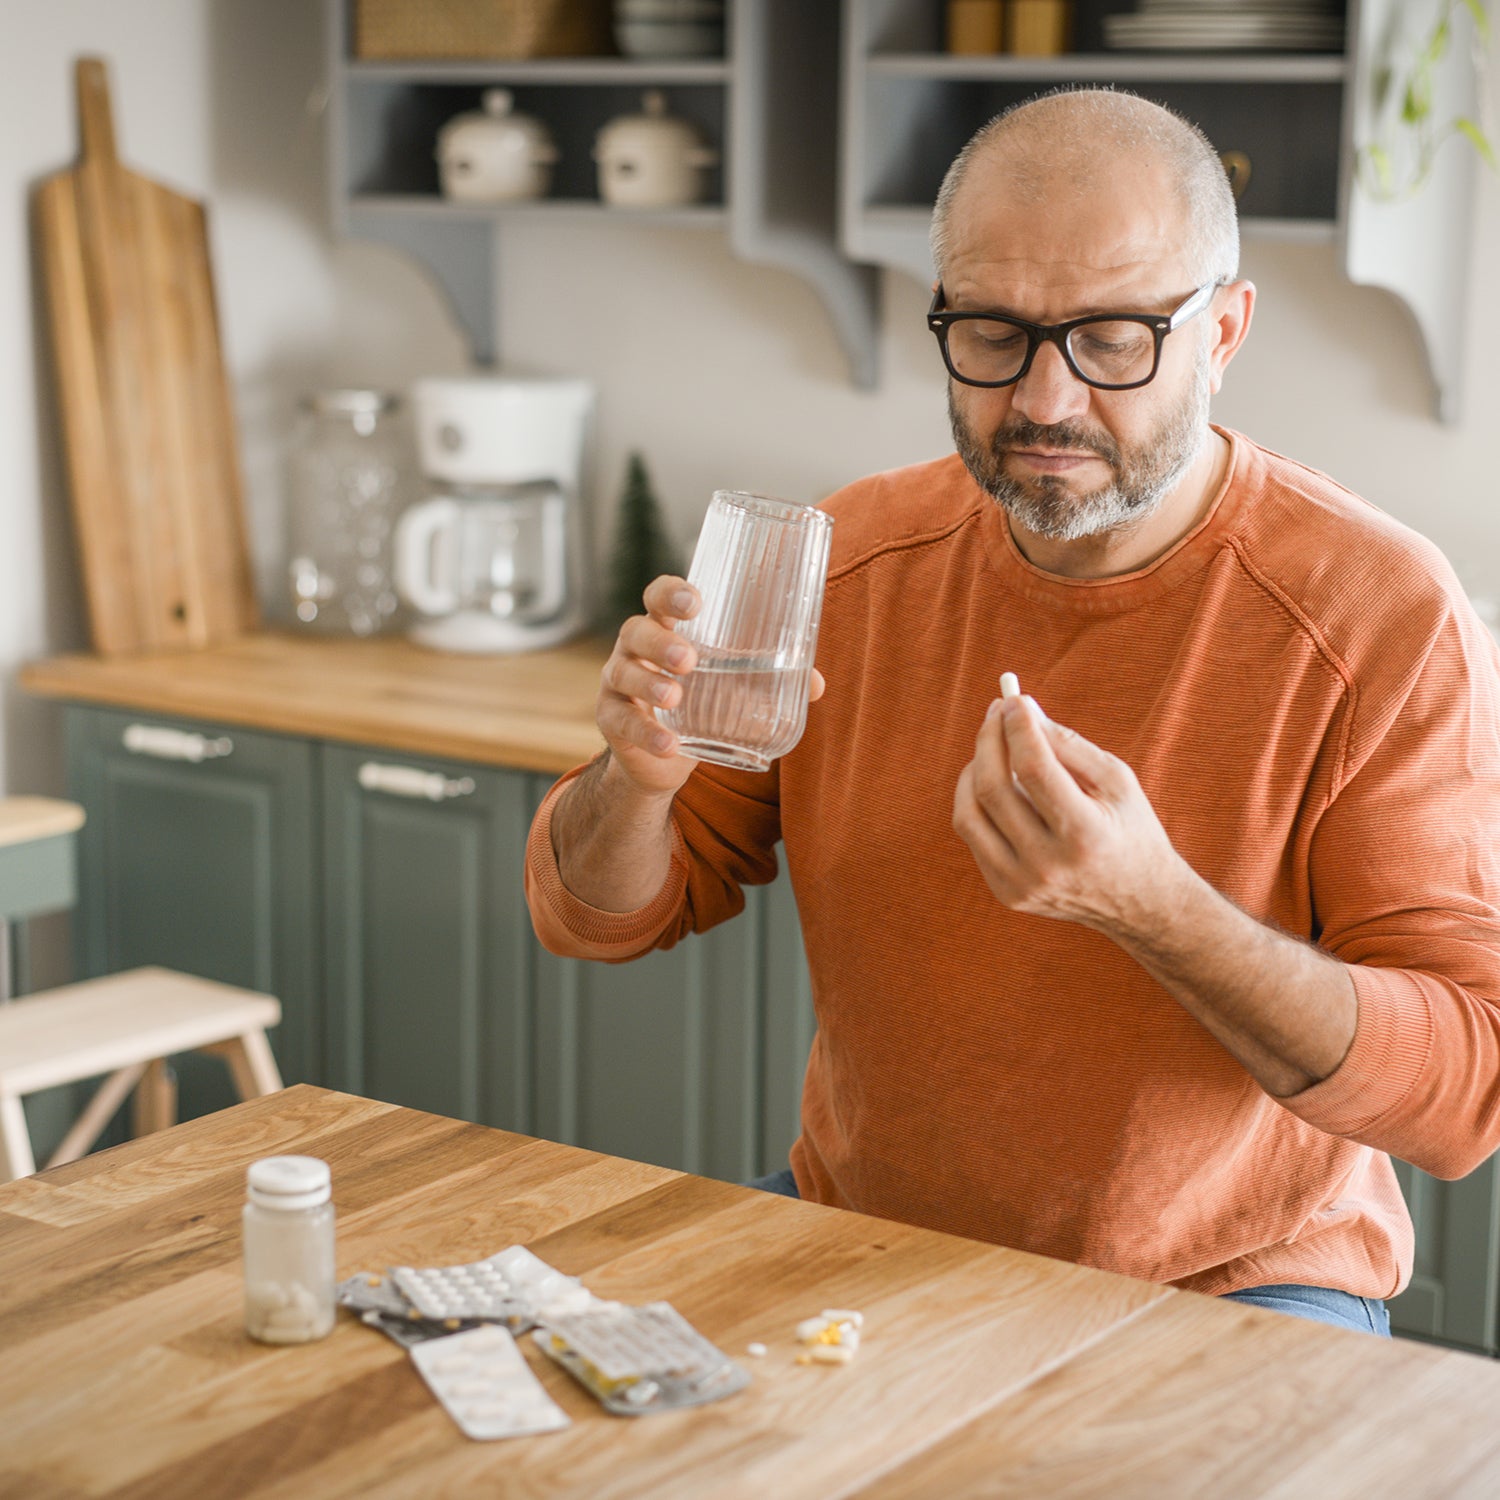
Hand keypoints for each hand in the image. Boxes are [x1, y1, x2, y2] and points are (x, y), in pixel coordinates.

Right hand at [597, 575, 825, 797]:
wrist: (660, 757)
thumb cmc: (699, 702)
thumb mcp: (732, 687)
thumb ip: (771, 680)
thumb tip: (817, 683)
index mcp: (665, 628)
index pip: (658, 596)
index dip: (671, 593)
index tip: (696, 601)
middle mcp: (635, 648)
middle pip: (636, 630)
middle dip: (661, 641)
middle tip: (690, 659)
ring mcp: (618, 682)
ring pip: (624, 672)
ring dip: (650, 683)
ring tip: (675, 697)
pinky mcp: (611, 719)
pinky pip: (622, 722)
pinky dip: (646, 734)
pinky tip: (668, 745)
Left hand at [952, 690, 1186, 934]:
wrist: (1137, 902)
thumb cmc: (1130, 829)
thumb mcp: (1117, 781)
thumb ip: (1068, 744)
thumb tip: (1021, 709)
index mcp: (1085, 835)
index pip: (1034, 769)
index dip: (1018, 728)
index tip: (1014, 701)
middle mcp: (1048, 865)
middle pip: (994, 789)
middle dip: (990, 740)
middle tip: (997, 712)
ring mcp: (1022, 884)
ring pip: (969, 813)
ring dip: (974, 768)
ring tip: (994, 747)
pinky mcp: (1006, 892)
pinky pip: (973, 835)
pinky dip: (975, 800)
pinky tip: (994, 783)